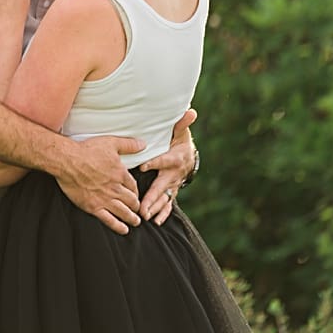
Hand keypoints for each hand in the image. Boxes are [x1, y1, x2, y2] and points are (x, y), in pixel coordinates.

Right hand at [53, 134, 145, 234]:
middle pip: (131, 201)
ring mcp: (105, 199)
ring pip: (124, 212)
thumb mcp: (111, 143)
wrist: (67, 161)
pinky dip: (118, 226)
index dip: (136, 191)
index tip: (135, 194)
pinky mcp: (93, 206)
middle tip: (138, 210)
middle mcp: (115, 188)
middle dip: (136, 206)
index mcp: (120, 174)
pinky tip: (124, 229)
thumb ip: (129, 145)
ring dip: (132, 218)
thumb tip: (143, 144)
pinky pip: (109, 220)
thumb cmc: (87, 150)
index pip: (133, 186)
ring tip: (135, 222)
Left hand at [138, 108, 197, 224]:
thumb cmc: (179, 141)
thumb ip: (181, 123)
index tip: (142, 166)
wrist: (189, 155)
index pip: (163, 160)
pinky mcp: (172, 191)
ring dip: (155, 208)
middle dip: (151, 196)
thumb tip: (190, 110)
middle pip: (162, 186)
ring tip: (145, 216)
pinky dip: (163, 213)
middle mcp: (174, 174)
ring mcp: (173, 185)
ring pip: (164, 198)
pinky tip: (155, 221)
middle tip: (142, 207)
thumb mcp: (180, 131)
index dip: (153, 162)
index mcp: (175, 158)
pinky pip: (168, 204)